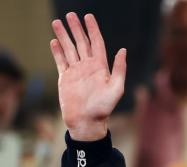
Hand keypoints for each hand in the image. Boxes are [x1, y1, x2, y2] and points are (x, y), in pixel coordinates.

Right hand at [50, 13, 125, 140]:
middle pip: (82, 43)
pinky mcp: (66, 78)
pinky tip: (54, 41)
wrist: (86, 122)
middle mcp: (88, 67)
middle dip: (76, 29)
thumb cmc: (103, 108)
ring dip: (64, 36)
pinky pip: (61, 61)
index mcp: (101, 67)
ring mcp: (76, 72)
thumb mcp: (116, 88)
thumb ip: (119, 69)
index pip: (96, 43)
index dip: (93, 29)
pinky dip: (57, 51)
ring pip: (69, 49)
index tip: (88, 17)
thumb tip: (123, 50)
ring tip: (57, 22)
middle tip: (70, 15)